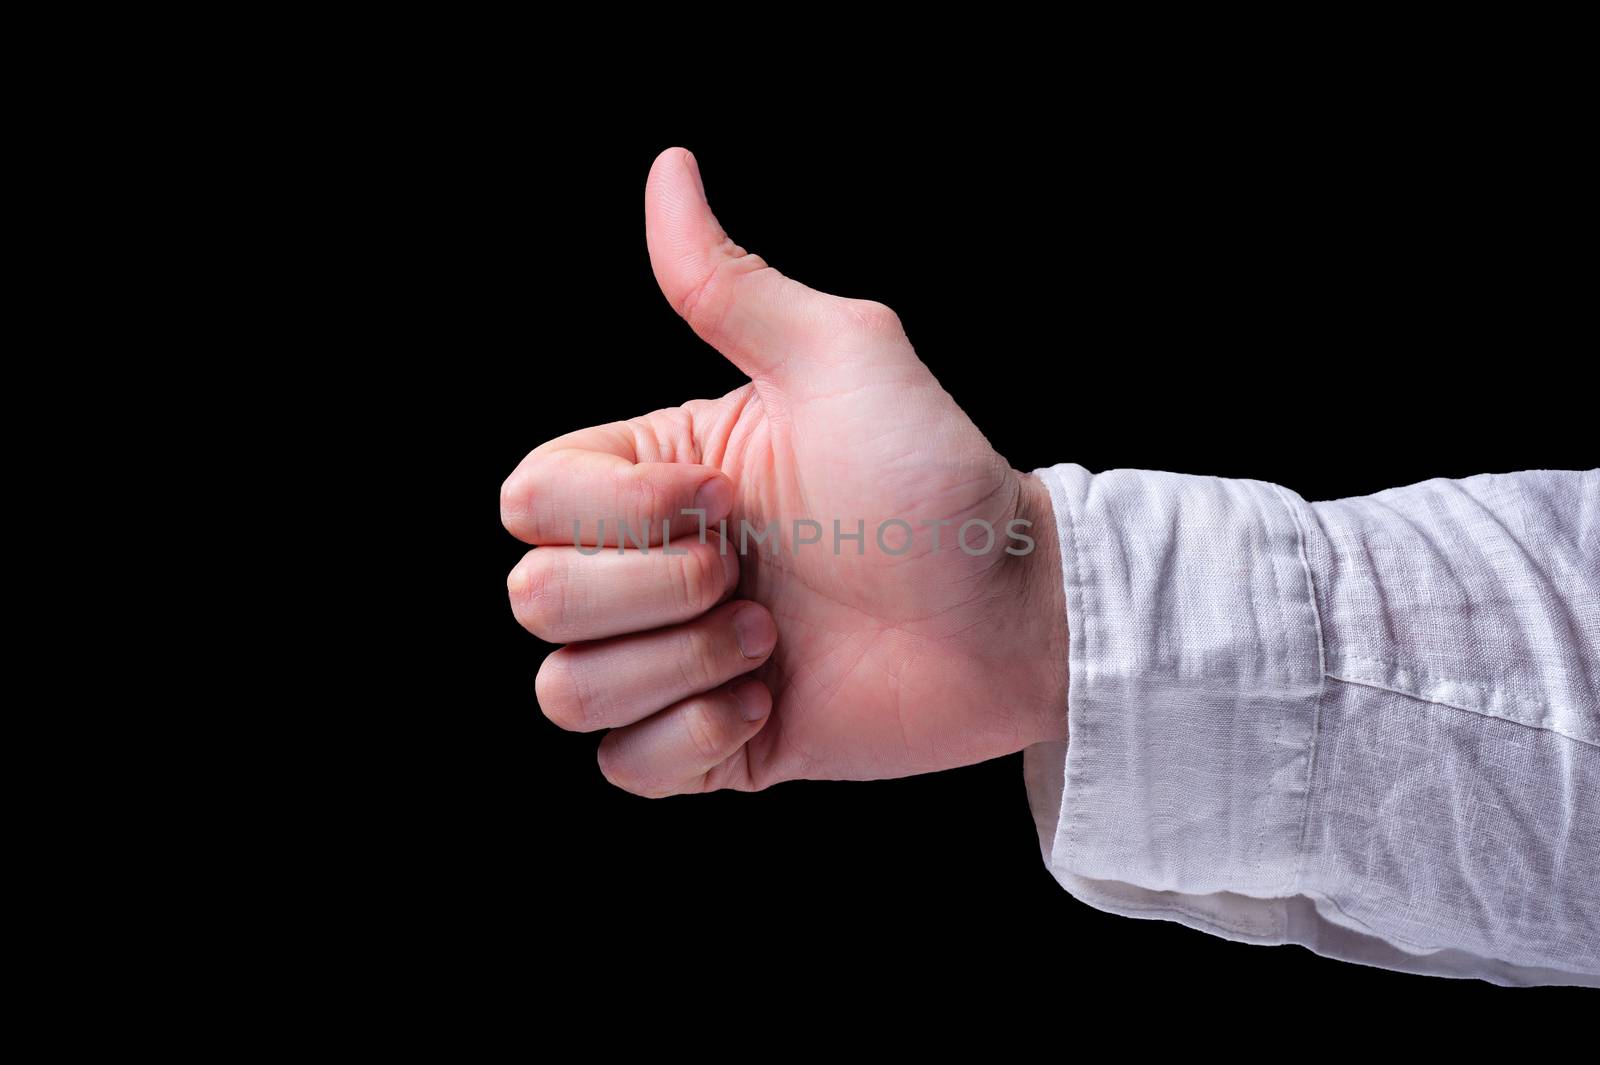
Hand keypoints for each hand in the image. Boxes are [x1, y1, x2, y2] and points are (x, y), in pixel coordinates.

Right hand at [503, 147, 1067, 796]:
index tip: (733, 499)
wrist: (1015, 616)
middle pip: (533, 601)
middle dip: (654, 595)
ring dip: (676, 669)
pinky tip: (766, 705)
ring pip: (563, 694)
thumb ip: (732, 284)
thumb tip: (669, 168)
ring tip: (772, 644)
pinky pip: (620, 770)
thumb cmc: (937, 480)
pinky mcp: (710, 745)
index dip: (616, 515)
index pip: (526, 500)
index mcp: (655, 478)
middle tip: (756, 575)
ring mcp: (676, 659)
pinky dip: (689, 743)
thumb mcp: (840, 359)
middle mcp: (650, 567)